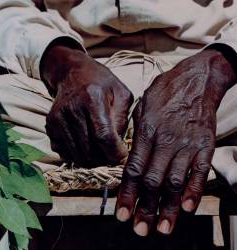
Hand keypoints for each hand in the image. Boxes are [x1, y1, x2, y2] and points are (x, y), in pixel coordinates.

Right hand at [41, 46, 132, 165]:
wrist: (72, 73)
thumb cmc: (101, 83)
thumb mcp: (121, 93)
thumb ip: (123, 119)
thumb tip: (118, 145)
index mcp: (93, 98)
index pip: (104, 136)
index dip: (114, 152)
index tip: (122, 156)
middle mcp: (72, 109)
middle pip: (90, 150)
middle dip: (104, 159)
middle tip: (112, 154)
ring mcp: (58, 118)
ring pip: (77, 155)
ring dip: (92, 160)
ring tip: (101, 151)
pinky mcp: (50, 125)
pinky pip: (64, 152)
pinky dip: (77, 155)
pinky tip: (86, 145)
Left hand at [116, 49, 235, 234]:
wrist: (196, 79)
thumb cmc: (165, 92)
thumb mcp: (142, 108)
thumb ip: (135, 135)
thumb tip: (129, 158)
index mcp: (146, 133)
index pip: (133, 170)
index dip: (126, 194)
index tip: (121, 213)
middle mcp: (165, 142)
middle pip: (152, 181)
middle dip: (145, 207)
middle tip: (139, 228)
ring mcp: (187, 144)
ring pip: (174, 181)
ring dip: (168, 208)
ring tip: (162, 228)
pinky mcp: (205, 145)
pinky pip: (199, 171)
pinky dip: (193, 191)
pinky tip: (186, 208)